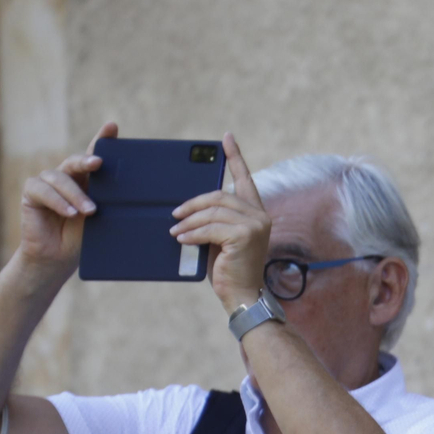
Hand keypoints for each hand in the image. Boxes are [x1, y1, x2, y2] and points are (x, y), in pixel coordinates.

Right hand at [16, 121, 115, 273]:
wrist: (58, 258)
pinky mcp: (31, 193)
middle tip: (98, 163)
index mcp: (86, 180)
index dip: (102, 139)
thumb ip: (106, 202)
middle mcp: (66, 176)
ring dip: (75, 194)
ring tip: (90, 212)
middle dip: (87, 161)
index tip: (112, 126)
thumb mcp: (100, 219)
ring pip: (60, 178)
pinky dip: (57, 201)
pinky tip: (69, 213)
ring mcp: (47, 183)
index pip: (94, 155)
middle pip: (76, 162)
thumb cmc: (82, 238)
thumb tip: (129, 194)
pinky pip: (43, 190)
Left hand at [170, 132, 271, 313]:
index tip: (225, 138)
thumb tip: (187, 208)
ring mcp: (254, 225)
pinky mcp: (245, 236)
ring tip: (174, 230)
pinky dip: (192, 234)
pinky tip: (181, 239)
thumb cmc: (229, 269)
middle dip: (193, 203)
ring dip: (188, 221)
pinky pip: (210, 228)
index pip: (244, 179)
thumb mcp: (220, 239)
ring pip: (212, 212)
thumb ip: (215, 220)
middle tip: (175, 213)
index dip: (235, 157)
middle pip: (219, 196)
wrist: (241, 295)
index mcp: (255, 212)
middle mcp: (259, 215)